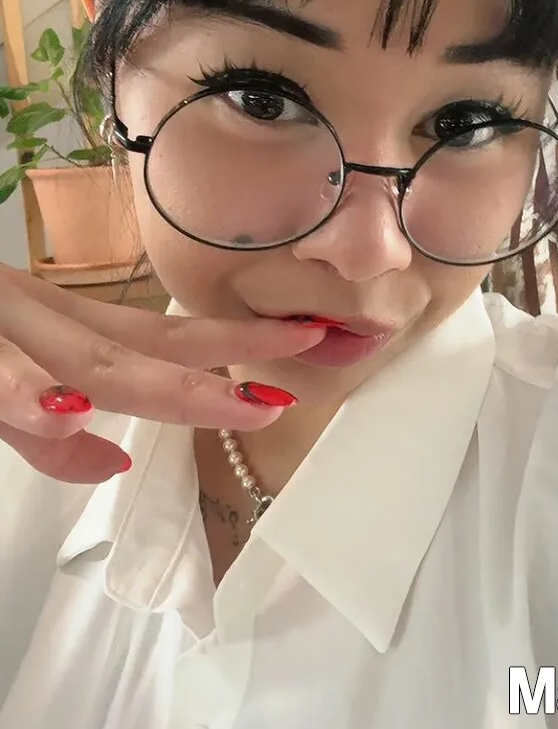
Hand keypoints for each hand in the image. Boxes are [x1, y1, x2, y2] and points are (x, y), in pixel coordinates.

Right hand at [0, 264, 324, 483]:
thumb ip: (44, 435)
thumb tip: (110, 464)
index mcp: (57, 324)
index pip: (160, 333)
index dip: (236, 343)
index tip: (308, 342)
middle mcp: (36, 314)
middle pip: (139, 343)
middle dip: (224, 365)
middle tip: (300, 374)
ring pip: (74, 351)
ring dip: (152, 382)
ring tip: (230, 402)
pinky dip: (18, 390)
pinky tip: (60, 409)